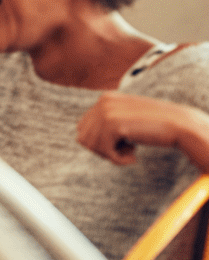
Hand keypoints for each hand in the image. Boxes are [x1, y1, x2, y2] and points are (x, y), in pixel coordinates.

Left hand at [77, 93, 208, 167]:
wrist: (181, 125)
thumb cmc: (155, 126)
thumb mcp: (126, 118)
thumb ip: (105, 122)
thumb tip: (78, 137)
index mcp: (104, 98)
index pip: (82, 128)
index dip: (99, 142)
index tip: (120, 143)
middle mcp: (103, 102)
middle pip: (83, 138)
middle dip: (102, 149)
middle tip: (125, 149)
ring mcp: (107, 112)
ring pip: (90, 146)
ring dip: (110, 155)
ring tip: (131, 151)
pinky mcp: (113, 124)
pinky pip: (104, 152)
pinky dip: (118, 160)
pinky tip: (134, 156)